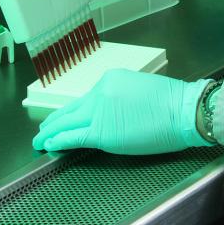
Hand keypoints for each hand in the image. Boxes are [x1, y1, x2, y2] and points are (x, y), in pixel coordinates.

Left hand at [33, 69, 208, 154]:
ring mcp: (98, 112)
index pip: (86, 98)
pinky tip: (49, 145)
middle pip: (71, 108)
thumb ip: (120, 97)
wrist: (183, 110)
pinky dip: (57, 141)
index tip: (67, 117)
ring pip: (65, 122)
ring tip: (39, 140)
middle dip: (54, 120)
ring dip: (49, 132)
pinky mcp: (100, 133)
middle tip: (44, 128)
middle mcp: (100, 92)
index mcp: (111, 79)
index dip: (74, 110)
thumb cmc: (172, 102)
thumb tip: (111, 113)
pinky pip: (72, 137)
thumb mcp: (140, 88)